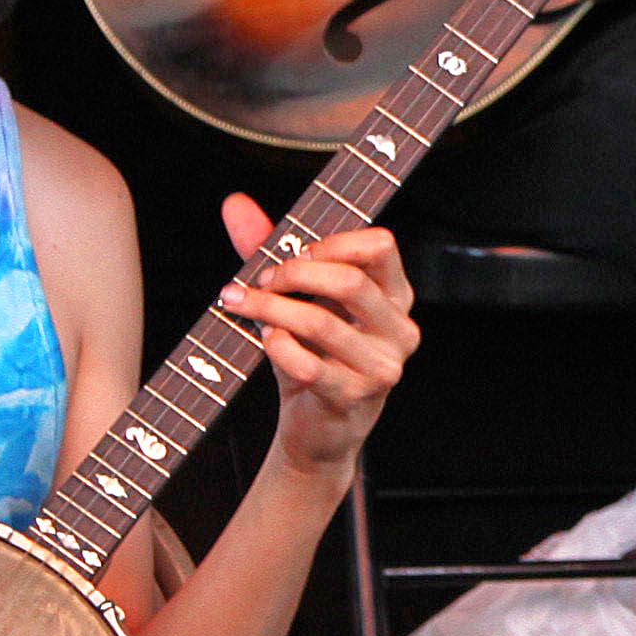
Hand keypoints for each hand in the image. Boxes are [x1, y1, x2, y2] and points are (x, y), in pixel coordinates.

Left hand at [226, 211, 416, 473]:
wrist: (320, 430)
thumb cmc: (313, 355)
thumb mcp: (298, 300)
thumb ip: (272, 250)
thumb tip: (235, 204)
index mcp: (396, 297)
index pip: (380, 246)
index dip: (331, 242)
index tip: (293, 254)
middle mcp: (399, 330)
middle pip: (350, 280)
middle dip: (293, 274)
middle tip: (260, 281)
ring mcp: (381, 367)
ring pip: (321, 321)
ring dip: (270, 308)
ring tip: (243, 306)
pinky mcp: (353, 397)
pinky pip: (307, 363)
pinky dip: (277, 346)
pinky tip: (266, 340)